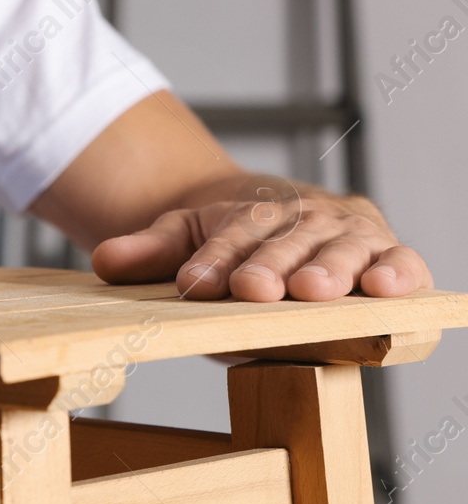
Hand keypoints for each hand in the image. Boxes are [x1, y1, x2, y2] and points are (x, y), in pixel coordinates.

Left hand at [90, 184, 431, 301]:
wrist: (270, 221)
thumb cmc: (225, 241)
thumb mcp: (179, 240)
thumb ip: (148, 251)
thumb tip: (103, 260)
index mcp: (252, 212)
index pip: (228, 238)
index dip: (211, 261)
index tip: (191, 284)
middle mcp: (303, 218)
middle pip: (286, 244)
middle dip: (270, 267)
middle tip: (253, 289)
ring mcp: (348, 234)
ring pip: (342, 250)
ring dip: (330, 270)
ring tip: (315, 290)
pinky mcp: (385, 253)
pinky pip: (400, 263)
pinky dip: (398, 273)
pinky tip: (385, 287)